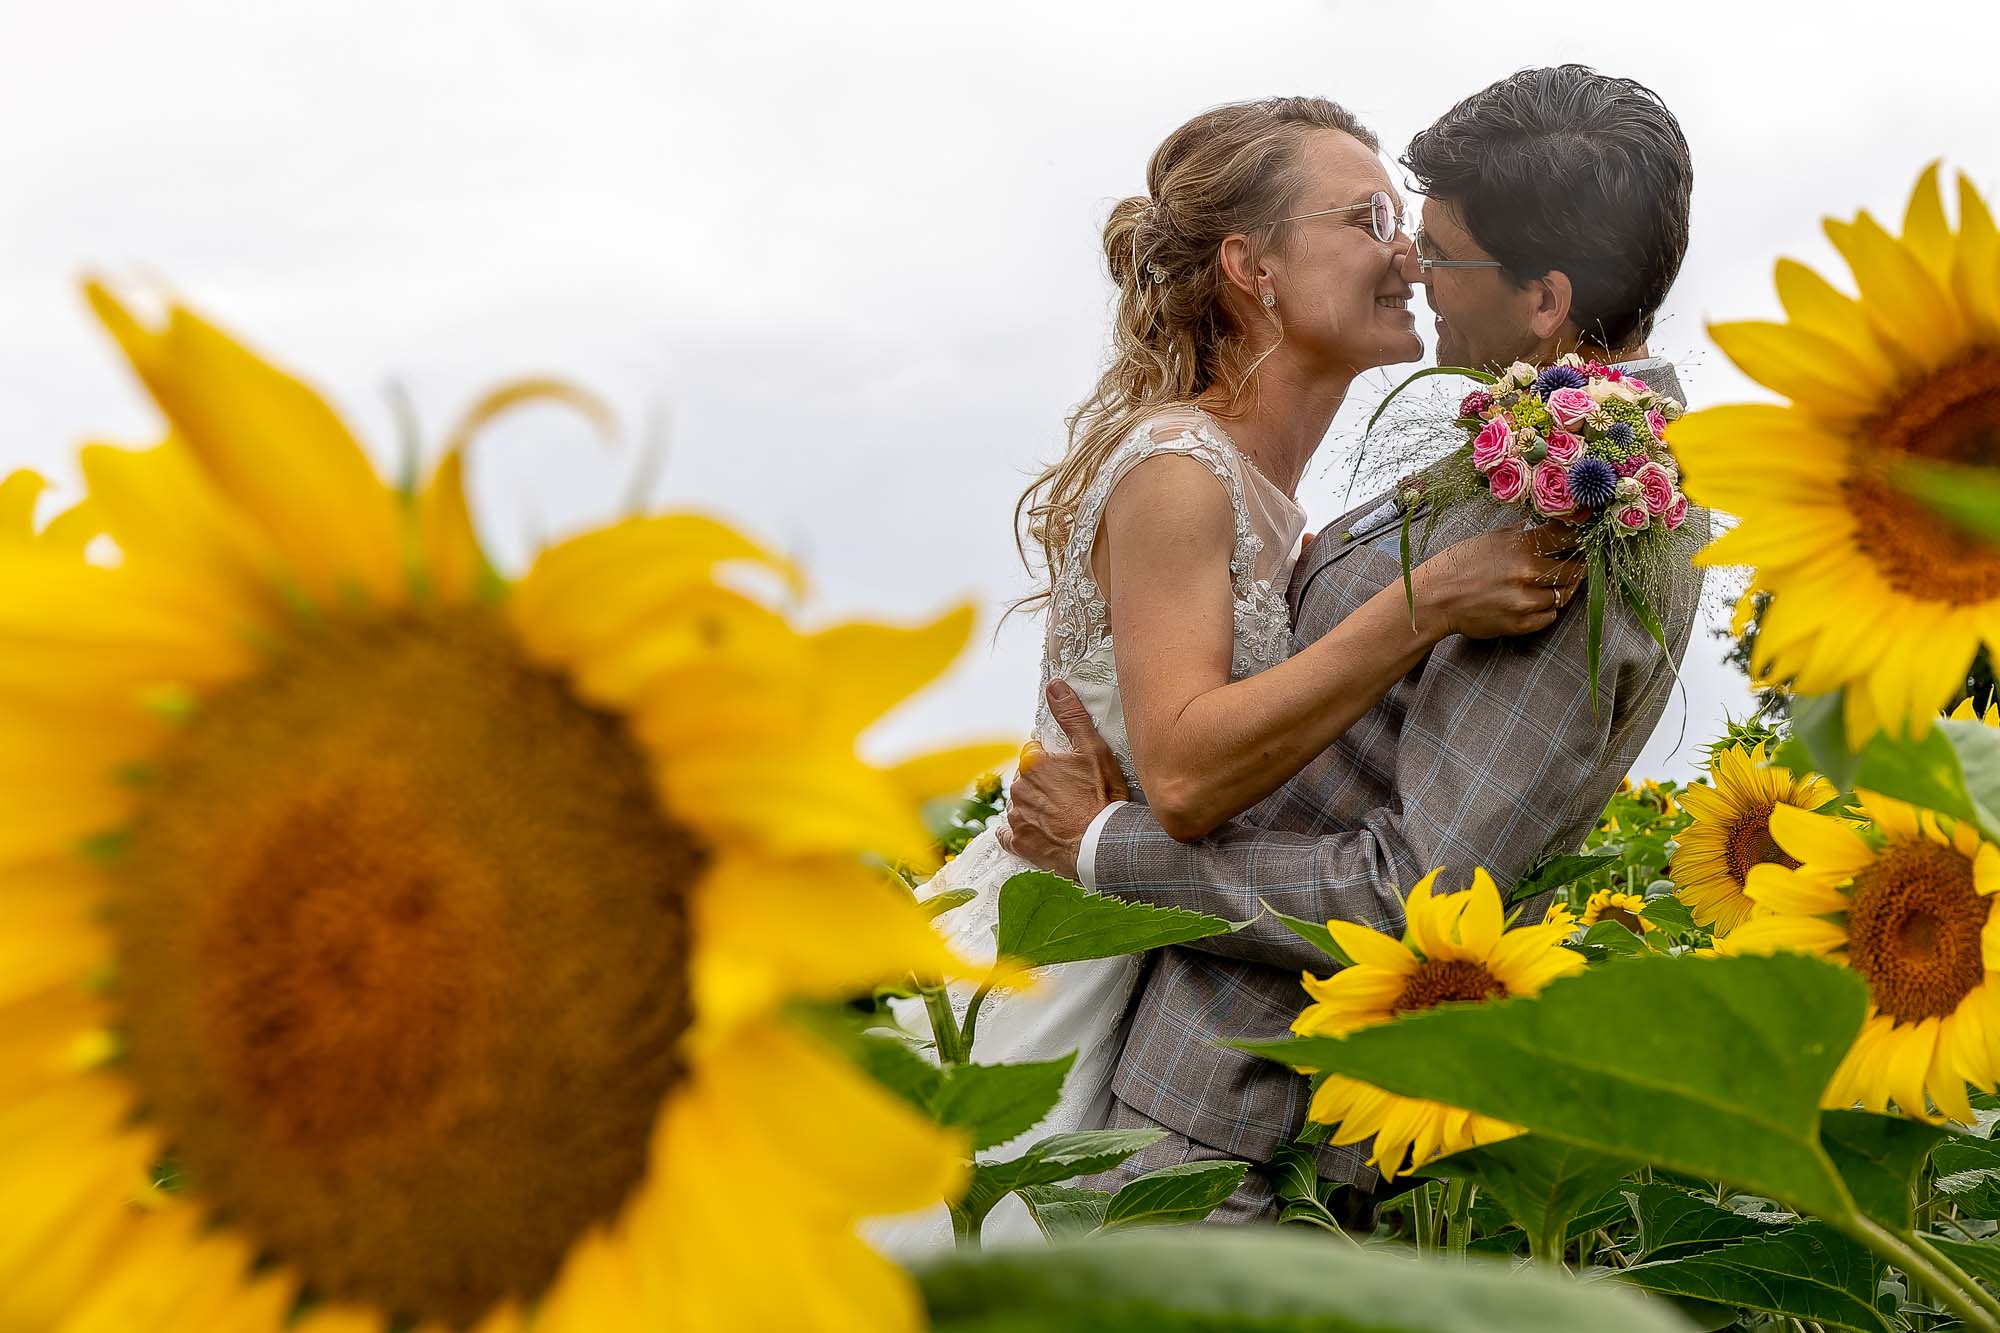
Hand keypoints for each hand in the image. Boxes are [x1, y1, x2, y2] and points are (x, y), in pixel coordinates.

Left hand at [997, 680, 1129, 879]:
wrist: (1103, 844)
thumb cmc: (1102, 798)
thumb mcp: (1094, 750)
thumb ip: (1071, 716)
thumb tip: (1055, 686)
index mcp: (1033, 763)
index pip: (1034, 753)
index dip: (1053, 762)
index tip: (1069, 774)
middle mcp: (1019, 788)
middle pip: (1026, 779)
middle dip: (1043, 785)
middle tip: (1070, 797)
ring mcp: (1016, 817)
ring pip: (1020, 804)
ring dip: (1035, 807)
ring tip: (1062, 816)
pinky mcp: (1017, 843)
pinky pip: (1009, 834)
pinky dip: (1020, 833)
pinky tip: (1040, 833)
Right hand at [1414, 521, 1584, 639]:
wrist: (1435, 599)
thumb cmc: (1458, 565)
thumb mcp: (1488, 539)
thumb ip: (1519, 534)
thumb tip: (1539, 524)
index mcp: (1522, 546)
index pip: (1569, 536)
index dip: (1583, 536)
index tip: (1588, 536)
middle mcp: (1529, 572)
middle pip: (1575, 570)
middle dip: (1576, 567)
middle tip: (1573, 564)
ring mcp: (1526, 601)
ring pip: (1563, 595)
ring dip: (1558, 590)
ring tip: (1544, 585)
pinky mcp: (1521, 624)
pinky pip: (1550, 617)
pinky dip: (1546, 610)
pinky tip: (1532, 602)